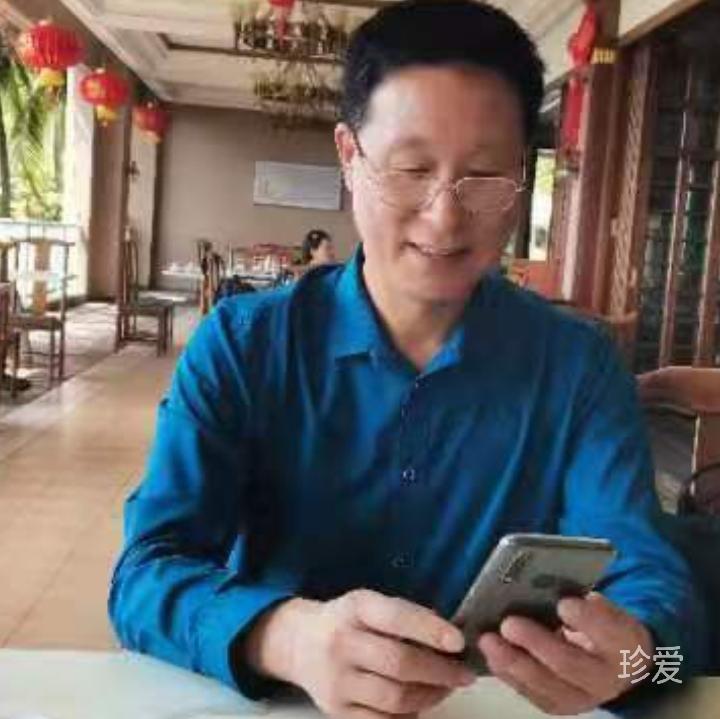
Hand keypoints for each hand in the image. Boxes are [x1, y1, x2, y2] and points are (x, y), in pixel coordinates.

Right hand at [245, 589, 474, 718]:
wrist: (300, 644)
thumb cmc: (348, 621)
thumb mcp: (369, 604)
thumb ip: (404, 616)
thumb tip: (452, 637)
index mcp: (355, 607)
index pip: (396, 617)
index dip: (431, 630)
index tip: (460, 642)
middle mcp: (342, 643)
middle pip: (399, 663)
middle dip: (440, 671)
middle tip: (465, 673)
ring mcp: (337, 681)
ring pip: (395, 699)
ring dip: (431, 696)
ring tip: (446, 688)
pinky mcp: (336, 712)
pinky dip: (409, 716)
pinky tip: (421, 703)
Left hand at [478, 592, 653, 714]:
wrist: (616, 663)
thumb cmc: (600, 624)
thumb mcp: (601, 606)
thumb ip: (581, 600)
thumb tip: (546, 588)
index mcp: (625, 644)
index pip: (611, 632)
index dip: (587, 620)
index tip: (564, 603)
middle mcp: (607, 678)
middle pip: (571, 665)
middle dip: (537, 644)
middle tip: (509, 624)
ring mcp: (582, 698)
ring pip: (546, 685)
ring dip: (513, 663)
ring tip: (488, 641)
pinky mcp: (559, 705)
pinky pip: (531, 694)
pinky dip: (508, 674)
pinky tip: (491, 656)